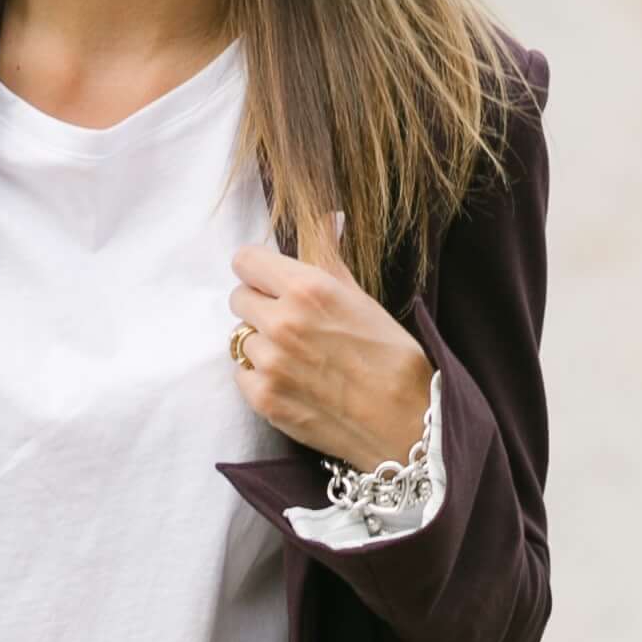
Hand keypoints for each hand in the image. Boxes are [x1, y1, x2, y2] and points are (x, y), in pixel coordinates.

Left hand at [227, 217, 433, 472]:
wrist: (403, 423)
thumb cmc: (391, 358)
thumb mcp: (362, 298)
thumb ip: (330, 258)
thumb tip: (326, 218)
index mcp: (307, 289)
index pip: (245, 261)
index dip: (258, 270)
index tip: (269, 281)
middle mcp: (282, 322)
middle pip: (238, 298)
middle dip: (260, 306)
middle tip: (290, 324)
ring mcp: (270, 363)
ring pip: (241, 339)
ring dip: (262, 344)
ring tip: (298, 358)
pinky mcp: (264, 399)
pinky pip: (243, 374)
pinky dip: (260, 377)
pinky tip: (293, 382)